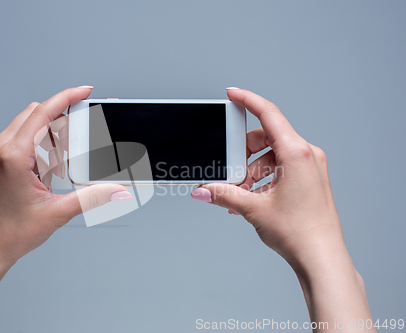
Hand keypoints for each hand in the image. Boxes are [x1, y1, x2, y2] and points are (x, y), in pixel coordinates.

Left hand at [0, 86, 131, 267]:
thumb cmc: (10, 233)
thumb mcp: (58, 212)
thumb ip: (93, 197)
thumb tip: (117, 190)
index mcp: (13, 156)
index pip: (42, 113)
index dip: (66, 98)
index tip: (83, 92)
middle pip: (35, 115)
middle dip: (59, 122)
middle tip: (76, 142)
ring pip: (26, 126)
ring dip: (48, 138)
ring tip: (57, 168)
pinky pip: (17, 140)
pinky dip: (36, 147)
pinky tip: (45, 172)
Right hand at [191, 88, 374, 331]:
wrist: (321, 258)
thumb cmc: (300, 232)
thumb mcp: (254, 208)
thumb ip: (224, 194)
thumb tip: (203, 189)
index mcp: (297, 153)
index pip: (269, 115)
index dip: (248, 100)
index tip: (233, 94)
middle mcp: (307, 155)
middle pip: (267, 138)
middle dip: (243, 153)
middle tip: (229, 170)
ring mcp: (310, 167)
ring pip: (272, 156)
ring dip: (251, 171)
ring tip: (240, 194)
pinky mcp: (309, 179)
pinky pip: (281, 168)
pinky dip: (263, 178)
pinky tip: (251, 198)